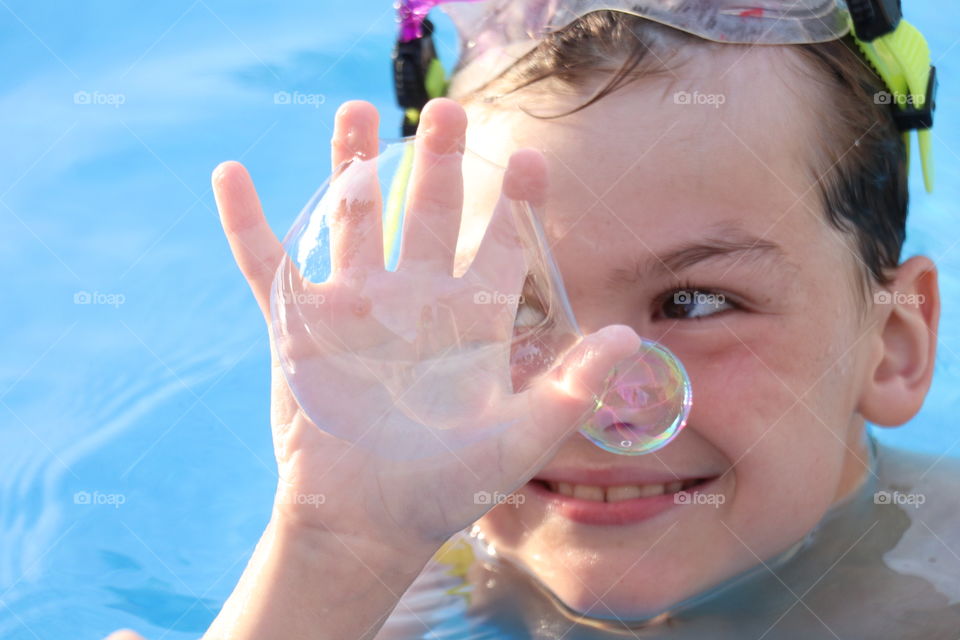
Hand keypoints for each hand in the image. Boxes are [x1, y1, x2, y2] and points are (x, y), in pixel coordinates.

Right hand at [212, 98, 639, 553]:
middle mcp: (413, 301)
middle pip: (428, 213)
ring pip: (353, 220)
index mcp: (468, 321)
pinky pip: (267, 265)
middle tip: (449, 110)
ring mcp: (354, 308)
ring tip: (355, 110)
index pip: (498, 247)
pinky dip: (247, 223)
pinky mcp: (298, 327)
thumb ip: (571, 389)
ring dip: (351, 166)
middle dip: (439, 163)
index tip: (530, 157)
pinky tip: (232, 175)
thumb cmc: (445, 488)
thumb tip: (625, 336)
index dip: (515, 203)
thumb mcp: (518, 440)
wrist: (365, 524)